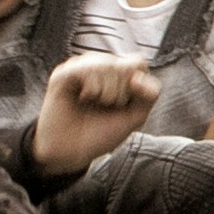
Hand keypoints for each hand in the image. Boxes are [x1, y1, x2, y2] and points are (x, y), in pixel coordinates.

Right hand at [29, 54, 162, 177]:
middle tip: (105, 106)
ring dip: (106, 92)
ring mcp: (80, 67)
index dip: (137, 85)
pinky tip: (83, 98)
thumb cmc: (100, 133)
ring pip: (107, 65)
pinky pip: (87, 69)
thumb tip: (137, 78)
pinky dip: (92, 89)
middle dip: (120, 93)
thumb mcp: (135, 116)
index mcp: (116, 73)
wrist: (71, 152)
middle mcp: (98, 65)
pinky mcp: (63, 73)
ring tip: (93, 103)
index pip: (137, 62)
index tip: (124, 104)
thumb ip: (149, 95)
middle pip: (124, 65)